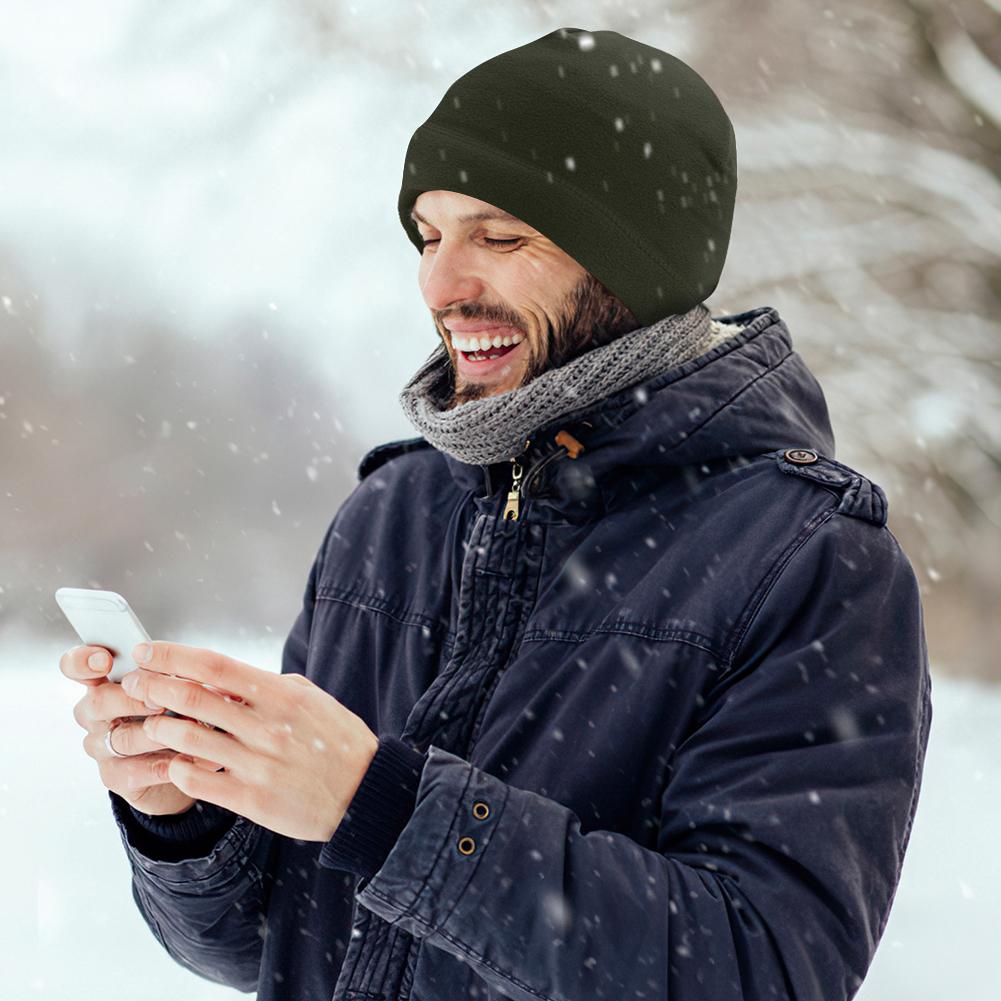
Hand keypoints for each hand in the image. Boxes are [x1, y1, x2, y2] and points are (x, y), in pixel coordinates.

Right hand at [60, 645, 198, 815]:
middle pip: (98, 702)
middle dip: (133, 699)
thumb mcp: (176, 686)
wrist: (182, 762)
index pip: (76, 666)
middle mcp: (95, 715)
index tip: (105, 661)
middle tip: (162, 701)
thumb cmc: (177, 713)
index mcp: (104, 683)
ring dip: (157, 732)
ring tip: (190, 727)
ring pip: (121, 738)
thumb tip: (176, 665)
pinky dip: (166, 762)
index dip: (83, 661)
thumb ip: (169, 673)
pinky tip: (188, 756)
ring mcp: (102, 747)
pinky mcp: (116, 777)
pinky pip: (136, 770)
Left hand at [120, 641, 379, 841]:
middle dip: (153, 686)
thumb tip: (232, 678)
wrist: (364, 796)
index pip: (215, 667)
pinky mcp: (251, 800)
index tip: (148, 651)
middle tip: (134, 684)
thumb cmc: (340, 743)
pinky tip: (173, 761)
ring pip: (187, 739)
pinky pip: (198, 781)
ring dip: (158, 727)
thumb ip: (272, 686)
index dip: (174, 656)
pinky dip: (177, 768)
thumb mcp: (314, 701)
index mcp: (282, 696)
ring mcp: (257, 765)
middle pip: (193, 698)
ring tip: (148, 722)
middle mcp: (267, 727)